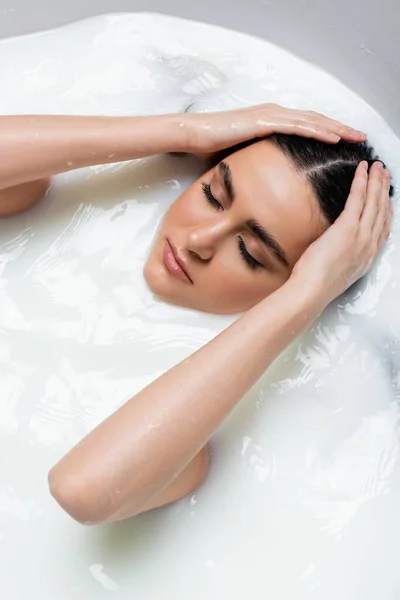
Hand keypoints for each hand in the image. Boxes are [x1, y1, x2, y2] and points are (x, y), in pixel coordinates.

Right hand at [181, 103, 365, 153]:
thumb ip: (258, 161)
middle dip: (340, 128)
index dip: (327, 131)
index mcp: (271, 121)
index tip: (346, 141)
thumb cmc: (212, 146)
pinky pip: (298, 127)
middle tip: (360, 137)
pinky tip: (334, 138)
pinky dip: (318, 132)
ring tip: (355, 137)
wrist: (193, 135)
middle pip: (315, 121)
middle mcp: (275, 114)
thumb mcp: (242, 155)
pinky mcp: (265, 122)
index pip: (306, 125)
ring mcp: (271, 116)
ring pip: (312, 122)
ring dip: (337, 129)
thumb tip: (265, 179)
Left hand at [290, 161, 391, 306]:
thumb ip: (343, 256)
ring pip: (373, 202)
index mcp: (368, 256)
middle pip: (382, 211)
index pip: (383, 227)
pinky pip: (357, 199)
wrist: (313, 291)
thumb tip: (335, 247)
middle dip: (384, 189)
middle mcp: (369, 245)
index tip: (386, 196)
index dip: (386, 208)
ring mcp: (361, 235)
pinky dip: (361, 182)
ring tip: (377, 167)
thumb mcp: (338, 270)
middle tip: (385, 174)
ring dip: (376, 181)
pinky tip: (362, 171)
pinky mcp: (347, 227)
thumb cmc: (317, 285)